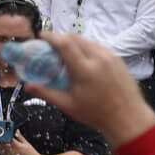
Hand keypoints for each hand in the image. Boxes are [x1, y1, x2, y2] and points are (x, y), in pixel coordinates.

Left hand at [0, 130, 42, 154]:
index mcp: (17, 146)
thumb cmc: (32, 153)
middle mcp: (13, 151)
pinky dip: (1, 151)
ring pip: (1, 150)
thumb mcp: (26, 143)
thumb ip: (20, 137)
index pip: (8, 139)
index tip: (1, 133)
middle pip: (3, 144)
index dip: (3, 136)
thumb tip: (16, 131)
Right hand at [19, 33, 154, 146]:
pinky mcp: (118, 59)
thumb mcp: (67, 105)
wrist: (128, 118)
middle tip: (50, 46)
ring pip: (88, 40)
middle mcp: (98, 57)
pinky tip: (83, 59)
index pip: (65, 43)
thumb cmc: (96, 114)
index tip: (40, 36)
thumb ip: (46, 93)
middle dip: (60, 38)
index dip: (50, 37)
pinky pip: (98, 46)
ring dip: (74, 42)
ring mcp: (110, 56)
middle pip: (75, 38)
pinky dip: (86, 47)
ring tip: (66, 52)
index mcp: (84, 69)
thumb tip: (26, 85)